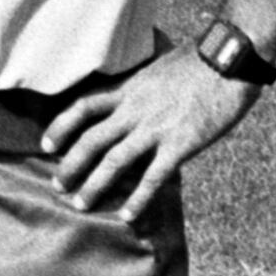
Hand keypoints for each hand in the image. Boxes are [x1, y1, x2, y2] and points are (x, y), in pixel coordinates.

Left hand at [40, 44, 256, 222]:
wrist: (229, 60)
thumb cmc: (200, 61)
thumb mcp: (159, 67)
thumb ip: (142, 85)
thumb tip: (134, 93)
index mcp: (130, 88)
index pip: (84, 106)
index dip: (61, 125)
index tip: (47, 143)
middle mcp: (135, 110)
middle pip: (91, 139)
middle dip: (71, 164)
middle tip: (58, 184)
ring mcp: (156, 128)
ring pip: (114, 161)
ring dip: (94, 185)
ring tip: (80, 204)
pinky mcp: (180, 144)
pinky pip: (153, 177)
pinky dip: (138, 199)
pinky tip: (127, 215)